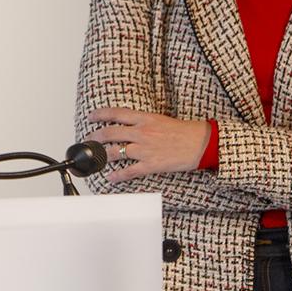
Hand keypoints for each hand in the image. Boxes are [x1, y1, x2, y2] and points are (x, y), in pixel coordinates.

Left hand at [87, 108, 210, 182]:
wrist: (201, 143)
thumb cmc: (184, 131)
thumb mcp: (160, 119)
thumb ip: (143, 121)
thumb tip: (129, 124)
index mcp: (145, 118)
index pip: (116, 113)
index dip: (100, 114)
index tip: (91, 117)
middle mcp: (141, 132)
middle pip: (110, 133)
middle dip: (96, 137)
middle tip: (90, 140)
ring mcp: (145, 149)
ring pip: (115, 152)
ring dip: (103, 156)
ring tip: (96, 159)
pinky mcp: (151, 164)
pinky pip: (129, 171)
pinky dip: (118, 175)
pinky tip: (111, 178)